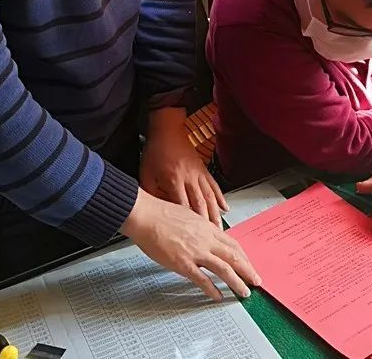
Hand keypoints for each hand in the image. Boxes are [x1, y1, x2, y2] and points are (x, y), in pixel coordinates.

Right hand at [122, 189, 259, 300]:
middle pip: (234, 257)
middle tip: (256, 281)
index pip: (232, 244)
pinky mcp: (183, 263)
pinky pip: (202, 280)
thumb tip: (205, 233)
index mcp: (207, 227)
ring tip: (244, 292)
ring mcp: (196, 252)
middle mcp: (205, 239)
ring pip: (224, 269)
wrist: (146, 215)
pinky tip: (218, 296)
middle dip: (247, 271)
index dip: (243, 256)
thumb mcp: (188, 215)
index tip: (249, 265)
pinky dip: (212, 290)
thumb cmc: (162, 213)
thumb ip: (200, 227)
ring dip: (237, 282)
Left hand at [140, 108, 227, 226]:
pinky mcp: (203, 169)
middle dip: (207, 224)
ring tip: (221, 231)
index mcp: (173, 180)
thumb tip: (152, 211)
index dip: (188, 222)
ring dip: (216, 215)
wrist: (168, 129)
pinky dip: (220, 198)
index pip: (182, 205)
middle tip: (212, 241)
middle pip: (200, 204)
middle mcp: (189, 178)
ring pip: (210, 197)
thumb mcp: (146, 173)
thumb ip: (151, 193)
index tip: (193, 237)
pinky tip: (225, 209)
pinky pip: (214, 186)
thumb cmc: (156, 151)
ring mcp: (198, 174)